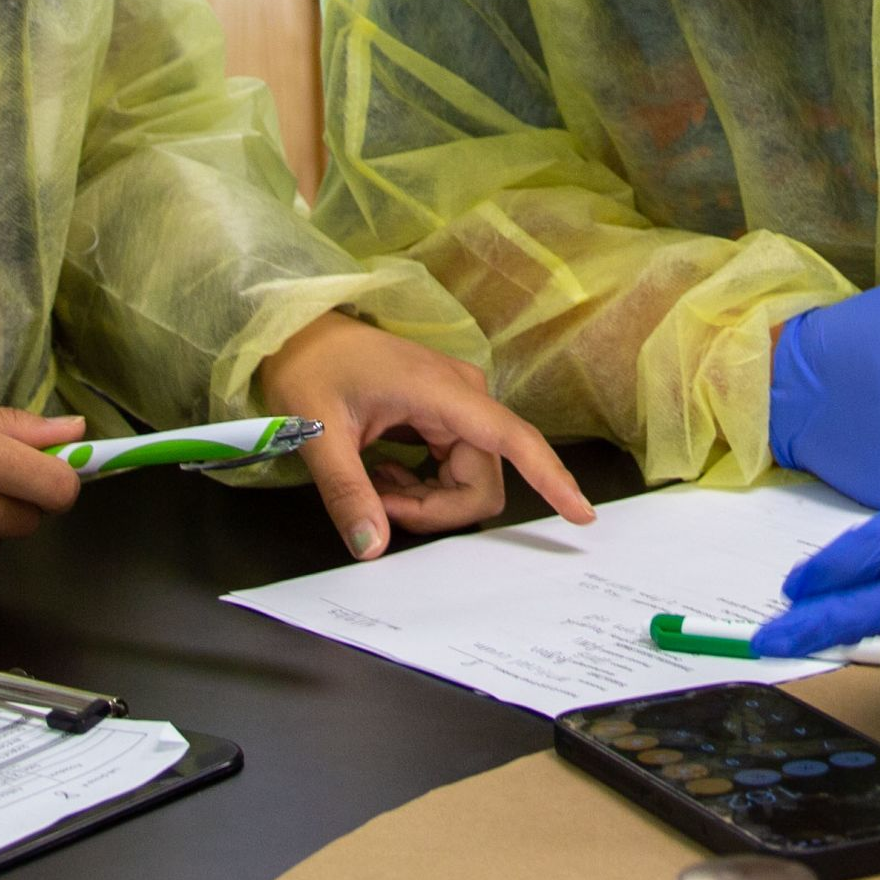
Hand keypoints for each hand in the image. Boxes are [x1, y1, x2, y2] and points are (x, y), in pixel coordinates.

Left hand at [256, 310, 594, 559]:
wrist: (297, 332)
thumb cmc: (308, 369)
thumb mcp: (319, 433)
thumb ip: (348, 492)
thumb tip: (372, 547)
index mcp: (444, 392)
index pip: (514, 439)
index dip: (551, 478)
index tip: (582, 514)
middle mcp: (464, 397)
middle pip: (482, 481)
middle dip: (434, 508)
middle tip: (375, 500)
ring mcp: (456, 406)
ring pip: (468, 480)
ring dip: (425, 499)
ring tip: (372, 483)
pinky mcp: (444, 415)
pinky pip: (453, 468)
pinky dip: (422, 485)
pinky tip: (384, 473)